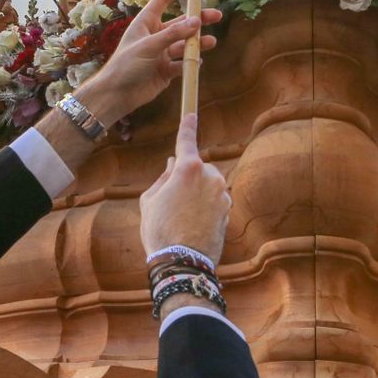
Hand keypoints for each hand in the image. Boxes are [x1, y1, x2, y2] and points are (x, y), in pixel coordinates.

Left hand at [72, 0, 220, 126]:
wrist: (117, 95)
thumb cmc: (126, 64)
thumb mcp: (149, 45)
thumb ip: (173, 34)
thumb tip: (197, 21)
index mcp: (146, 23)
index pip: (161, 0)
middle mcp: (155, 36)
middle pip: (180, 23)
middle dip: (198, 20)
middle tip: (216, 15)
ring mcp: (161, 53)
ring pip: (184, 44)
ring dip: (197, 43)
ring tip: (211, 42)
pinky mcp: (166, 71)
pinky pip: (182, 64)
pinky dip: (190, 62)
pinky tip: (197, 61)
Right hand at [139, 113, 229, 263]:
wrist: (182, 262)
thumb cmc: (160, 229)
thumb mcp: (150, 200)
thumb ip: (164, 178)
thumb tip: (173, 164)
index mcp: (189, 169)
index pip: (187, 141)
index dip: (187, 127)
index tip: (191, 115)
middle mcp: (210, 177)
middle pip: (198, 168)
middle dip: (187, 177)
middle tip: (171, 199)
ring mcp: (222, 194)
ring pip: (207, 185)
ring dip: (197, 194)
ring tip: (181, 217)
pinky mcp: (228, 210)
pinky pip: (214, 201)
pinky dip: (205, 207)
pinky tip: (192, 225)